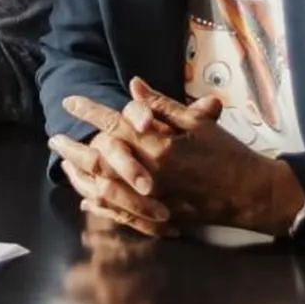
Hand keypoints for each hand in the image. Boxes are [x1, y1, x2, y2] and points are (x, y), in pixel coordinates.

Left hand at [52, 78, 304, 237]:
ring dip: (79, 174)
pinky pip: (118, 213)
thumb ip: (162, 106)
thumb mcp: (198, 124)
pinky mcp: (155, 218)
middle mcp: (150, 175)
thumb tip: (133, 85)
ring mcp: (150, 201)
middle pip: (99, 159)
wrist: (250, 194)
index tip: (69, 101)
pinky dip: (98, 204)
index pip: (115, 125)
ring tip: (63, 163)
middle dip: (73, 146)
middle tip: (54, 137)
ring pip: (102, 188)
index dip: (89, 112)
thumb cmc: (227, 154)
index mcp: (160, 148)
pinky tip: (85, 196)